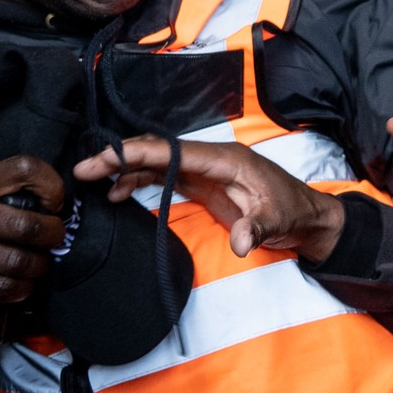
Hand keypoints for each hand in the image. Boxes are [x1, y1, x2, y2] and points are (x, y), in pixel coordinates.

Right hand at [0, 156, 65, 305]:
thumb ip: (24, 189)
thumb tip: (59, 204)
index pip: (24, 168)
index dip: (52, 185)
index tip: (55, 205)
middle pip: (25, 226)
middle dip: (52, 236)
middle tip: (54, 240)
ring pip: (17, 262)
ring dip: (38, 266)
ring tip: (38, 263)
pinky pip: (3, 287)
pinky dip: (22, 288)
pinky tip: (23, 282)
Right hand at [73, 137, 346, 261]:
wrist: (309, 219)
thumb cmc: (295, 214)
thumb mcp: (280, 222)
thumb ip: (259, 229)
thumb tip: (241, 242)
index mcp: (226, 158)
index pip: (173, 151)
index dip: (137, 153)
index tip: (105, 159)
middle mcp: (212, 158)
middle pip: (159, 150)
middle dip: (120, 157)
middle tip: (83, 170)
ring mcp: (206, 169)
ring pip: (157, 162)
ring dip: (125, 169)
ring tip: (91, 181)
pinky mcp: (203, 184)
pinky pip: (165, 177)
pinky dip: (140, 181)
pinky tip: (119, 193)